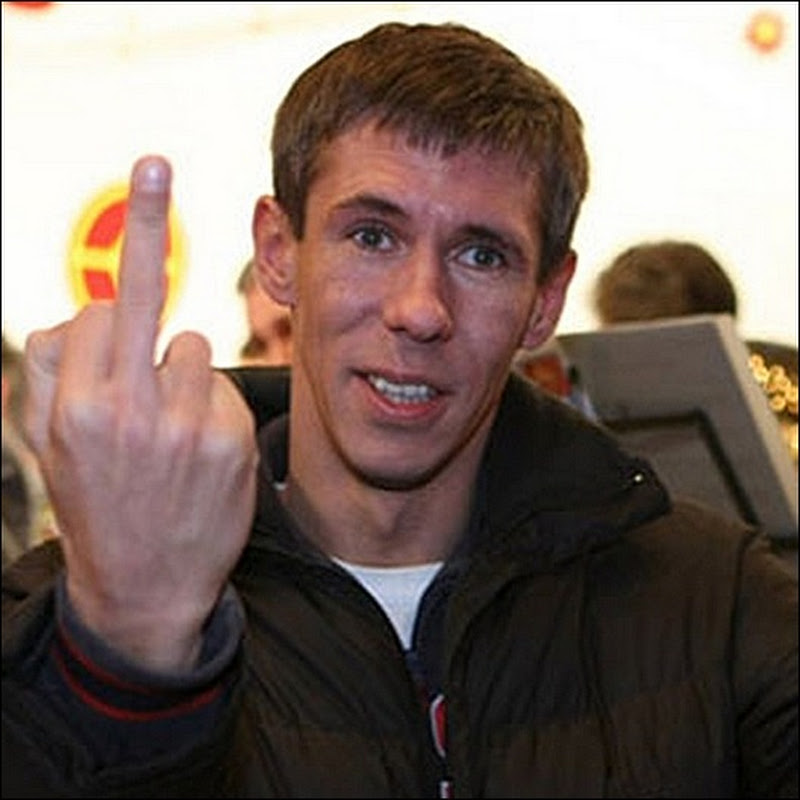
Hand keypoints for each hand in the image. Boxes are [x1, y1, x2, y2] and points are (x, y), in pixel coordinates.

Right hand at [24, 156, 256, 671]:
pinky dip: (212, 403)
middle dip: (146, 241)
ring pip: (193, 344)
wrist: (147, 587)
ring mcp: (187, 426)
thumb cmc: (95, 502)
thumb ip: (49, 371)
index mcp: (75, 406)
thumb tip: (82, 309)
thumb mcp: (45, 446)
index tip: (134, 238)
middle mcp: (130, 410)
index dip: (109, 315)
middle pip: (142, 298)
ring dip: (179, 372)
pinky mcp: (232, 441)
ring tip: (167, 432)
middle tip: (154, 164)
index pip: (100, 311)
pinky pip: (224, 383)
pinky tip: (199, 450)